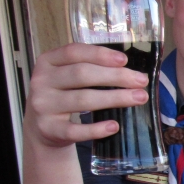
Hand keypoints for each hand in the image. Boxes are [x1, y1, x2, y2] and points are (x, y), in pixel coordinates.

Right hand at [25, 43, 149, 148]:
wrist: (43, 128)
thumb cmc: (64, 96)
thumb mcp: (69, 77)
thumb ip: (92, 69)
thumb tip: (132, 73)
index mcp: (48, 62)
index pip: (74, 52)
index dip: (100, 55)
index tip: (124, 60)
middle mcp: (42, 82)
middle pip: (82, 75)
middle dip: (116, 77)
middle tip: (142, 81)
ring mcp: (44, 106)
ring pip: (83, 100)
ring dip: (115, 98)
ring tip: (139, 98)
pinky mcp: (49, 129)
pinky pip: (75, 130)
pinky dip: (96, 129)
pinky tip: (114, 126)